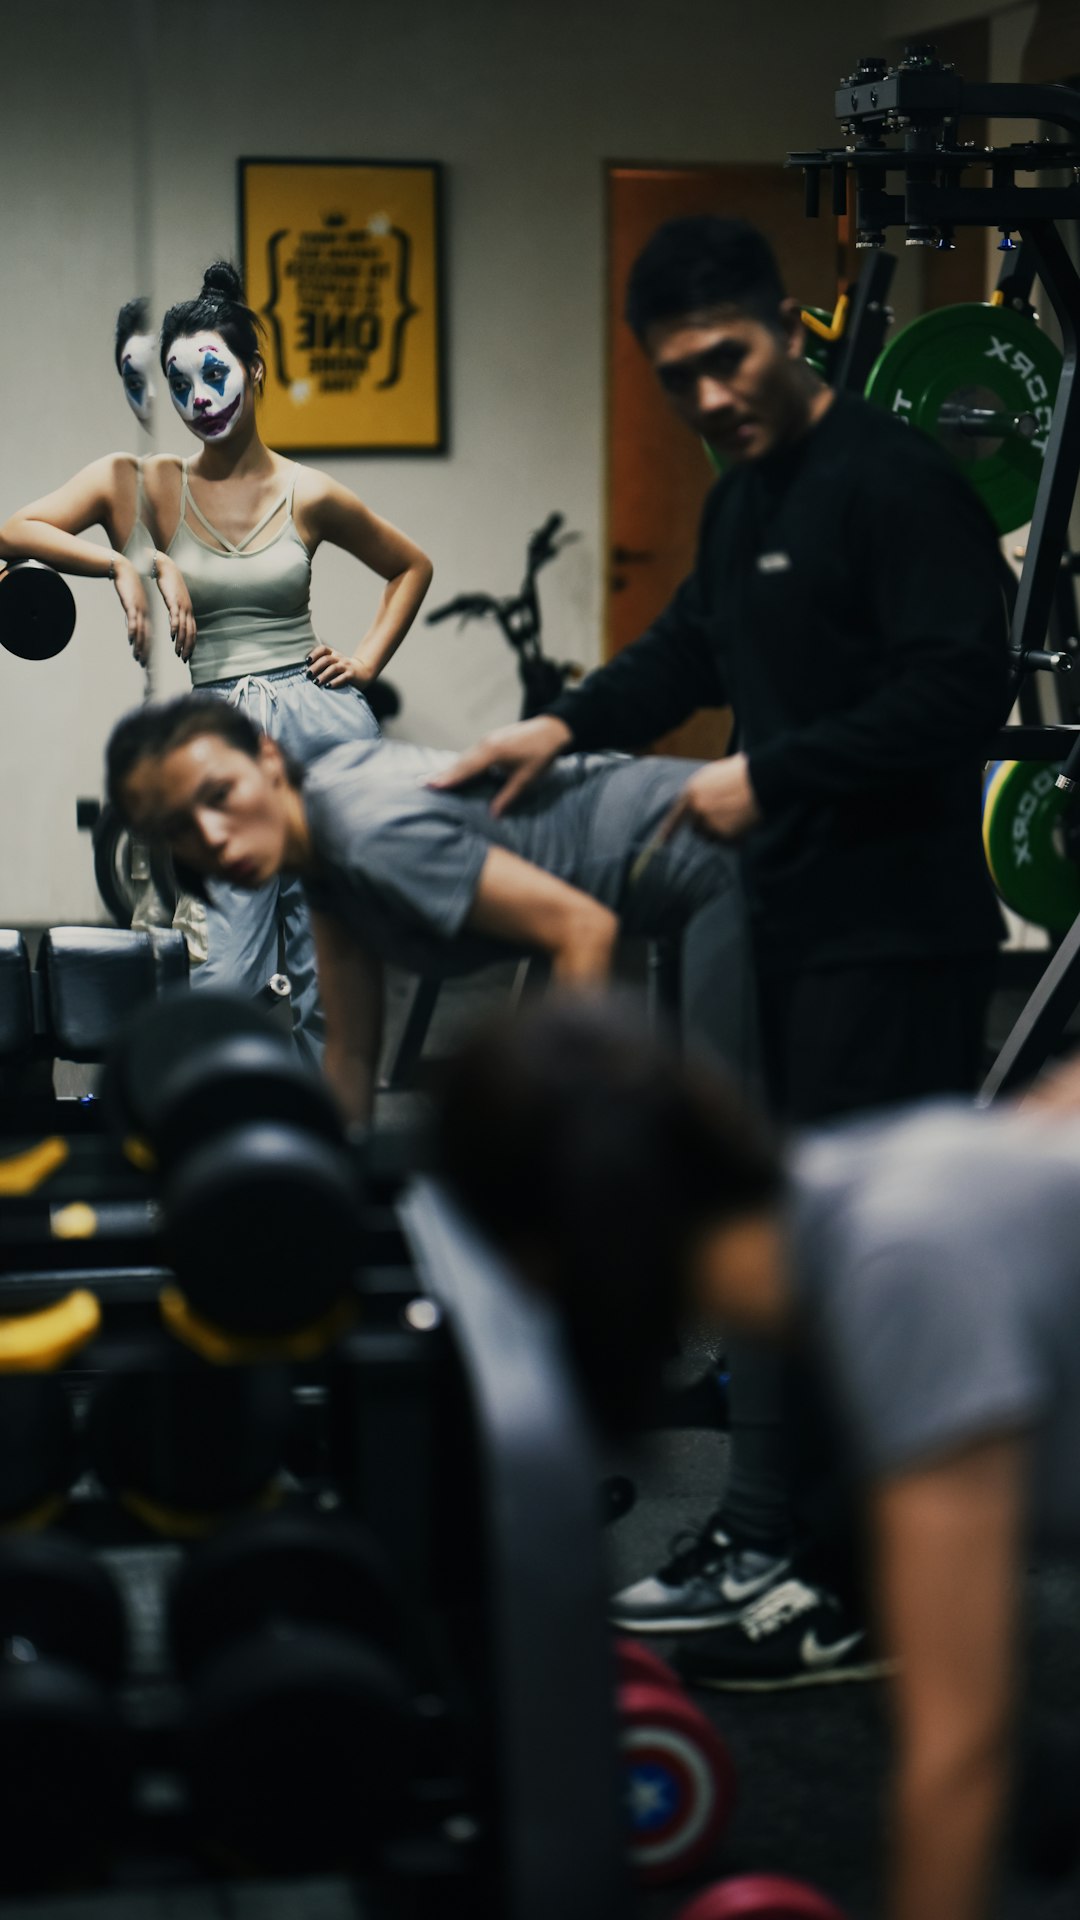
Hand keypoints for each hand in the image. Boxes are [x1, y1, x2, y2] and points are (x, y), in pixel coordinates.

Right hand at [111, 555, 150, 667]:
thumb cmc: (129, 584)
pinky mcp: (132, 604)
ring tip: (139, 657)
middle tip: (145, 665)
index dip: (150, 648)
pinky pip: (133, 619)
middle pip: (148, 636)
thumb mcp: (133, 601)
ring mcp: (140, 609)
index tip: (148, 660)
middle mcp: (146, 613)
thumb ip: (134, 613)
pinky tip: (132, 640)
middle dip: (146, 651)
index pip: (151, 634)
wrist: (125, 568)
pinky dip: (133, 630)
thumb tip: (133, 624)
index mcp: (148, 613)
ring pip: (142, 630)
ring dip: (141, 645)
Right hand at [150, 554, 196, 662]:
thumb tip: (175, 617)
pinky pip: (175, 616)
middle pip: (191, 632)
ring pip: (184, 627)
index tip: (187, 654)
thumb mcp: (174, 598)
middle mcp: (187, 608)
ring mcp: (182, 604)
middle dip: (188, 647)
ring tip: (178, 652)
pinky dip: (175, 627)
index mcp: (188, 609)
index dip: (191, 643)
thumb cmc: (168, 582)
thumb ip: (175, 609)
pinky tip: (172, 636)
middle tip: (184, 659)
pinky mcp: (174, 600)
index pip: (192, 630)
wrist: (165, 566)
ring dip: (182, 641)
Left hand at [308, 645, 370, 689]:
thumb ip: (324, 665)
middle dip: (316, 667)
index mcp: (334, 654)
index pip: (323, 649)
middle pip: (326, 659)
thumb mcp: (335, 663)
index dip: (314, 653)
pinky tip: (328, 686)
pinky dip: (334, 682)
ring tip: (316, 682)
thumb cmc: (345, 669)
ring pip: (333, 668)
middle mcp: (340, 658)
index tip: (307, 661)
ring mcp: (346, 666)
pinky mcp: (352, 675)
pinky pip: (343, 677)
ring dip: (323, 675)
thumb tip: (306, 672)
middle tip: (308, 675)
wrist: (365, 671)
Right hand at [426, 714, 572, 815]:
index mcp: (493, 752)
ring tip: (433, 779)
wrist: (551, 730)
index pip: (466, 769)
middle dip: (442, 774)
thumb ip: (508, 796)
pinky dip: (461, 763)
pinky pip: (471, 753)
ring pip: (464, 757)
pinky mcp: (490, 739)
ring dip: (450, 768)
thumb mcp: (526, 778)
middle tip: (423, 784)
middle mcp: (485, 744)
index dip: (449, 779)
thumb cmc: (541, 754)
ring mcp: (487, 739)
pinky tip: (454, 770)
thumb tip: (494, 816)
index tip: (432, 786)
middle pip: (460, 762)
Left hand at [658, 753, 761, 843]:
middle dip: (708, 827)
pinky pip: (728, 842)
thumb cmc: (744, 773)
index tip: (661, 842)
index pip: (676, 815)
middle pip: (696, 829)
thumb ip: (703, 792)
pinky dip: (737, 838)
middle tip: (726, 818)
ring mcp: (710, 822)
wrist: (762, 779)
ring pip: (712, 837)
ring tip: (739, 817)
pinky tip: (747, 823)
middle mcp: (697, 808)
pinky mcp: (724, 833)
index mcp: (692, 791)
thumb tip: (700, 807)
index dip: (668, 830)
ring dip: (722, 833)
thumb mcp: (715, 775)